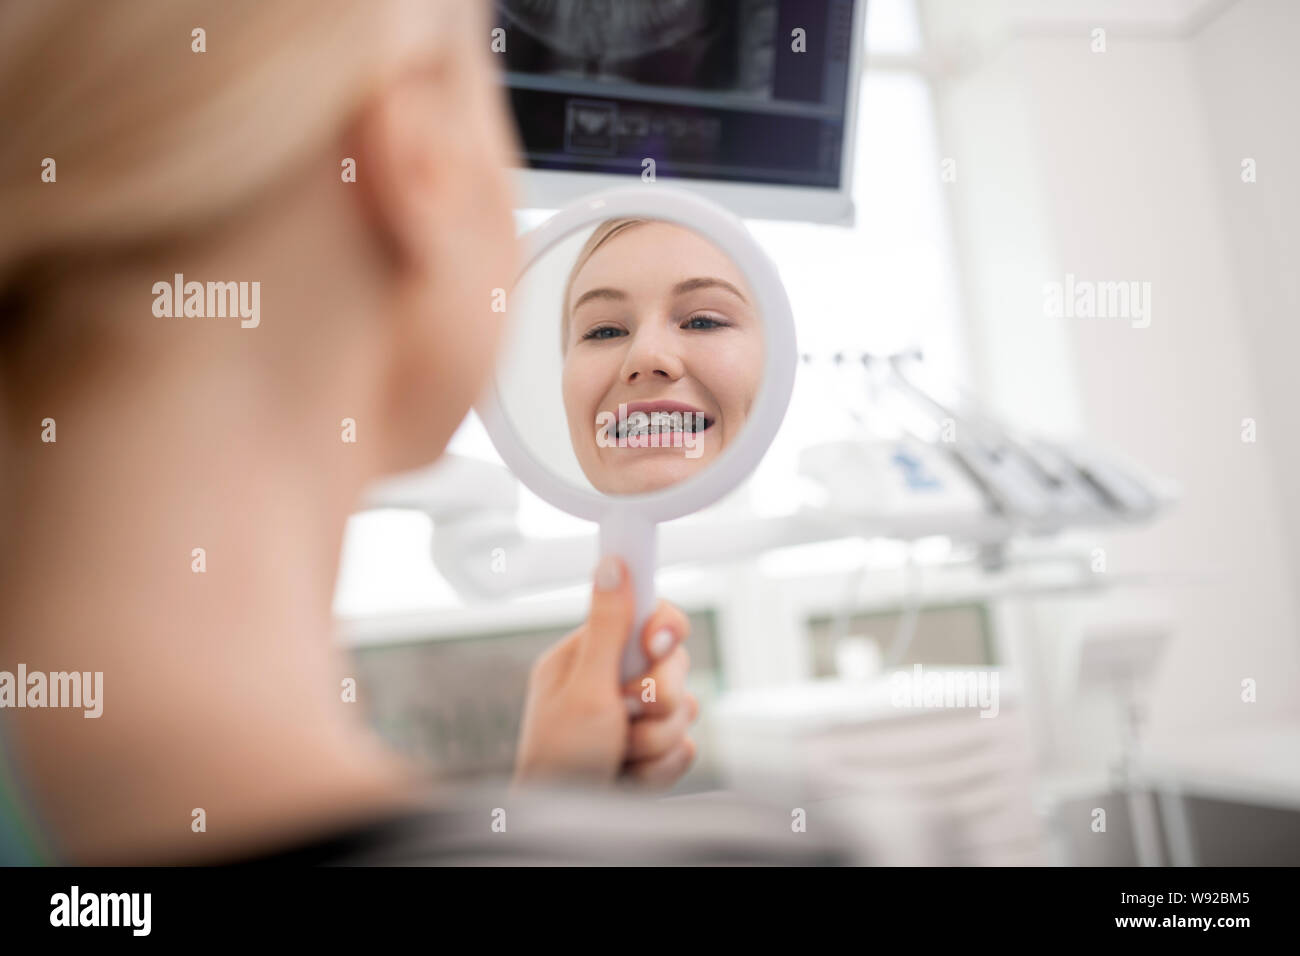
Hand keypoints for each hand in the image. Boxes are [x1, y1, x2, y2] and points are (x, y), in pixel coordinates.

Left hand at [512, 556, 697, 789]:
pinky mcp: (652, 751)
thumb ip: (607, 628)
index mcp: (587, 656)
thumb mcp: (584, 688)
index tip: (657, 643)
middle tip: (627, 713)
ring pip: (684, 708)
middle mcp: (611, 682)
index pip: (641, 613)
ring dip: (655, 738)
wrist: (565, 831)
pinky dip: (660, 766)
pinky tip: (630, 773)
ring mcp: (633, 718)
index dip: (662, 625)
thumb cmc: (558, 761)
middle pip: (673, 662)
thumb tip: (612, 563)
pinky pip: (684, 746)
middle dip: (658, 696)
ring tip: (620, 752)